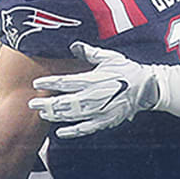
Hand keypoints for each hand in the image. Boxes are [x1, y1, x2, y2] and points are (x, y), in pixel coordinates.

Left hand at [29, 42, 159, 138]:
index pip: (66, 82)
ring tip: (42, 113)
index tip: (36, 82)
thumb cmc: (127, 70)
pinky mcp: (105, 121)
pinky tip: (59, 133)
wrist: (147, 88)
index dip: (49, 82)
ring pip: (72, 116)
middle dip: (46, 103)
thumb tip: (73, 45)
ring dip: (55, 116)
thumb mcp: (109, 57)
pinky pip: (85, 129)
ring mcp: (99, 111)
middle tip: (32, 103)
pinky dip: (71, 132)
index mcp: (93, 79)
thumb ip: (89, 52)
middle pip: (64, 102)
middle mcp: (94, 96)